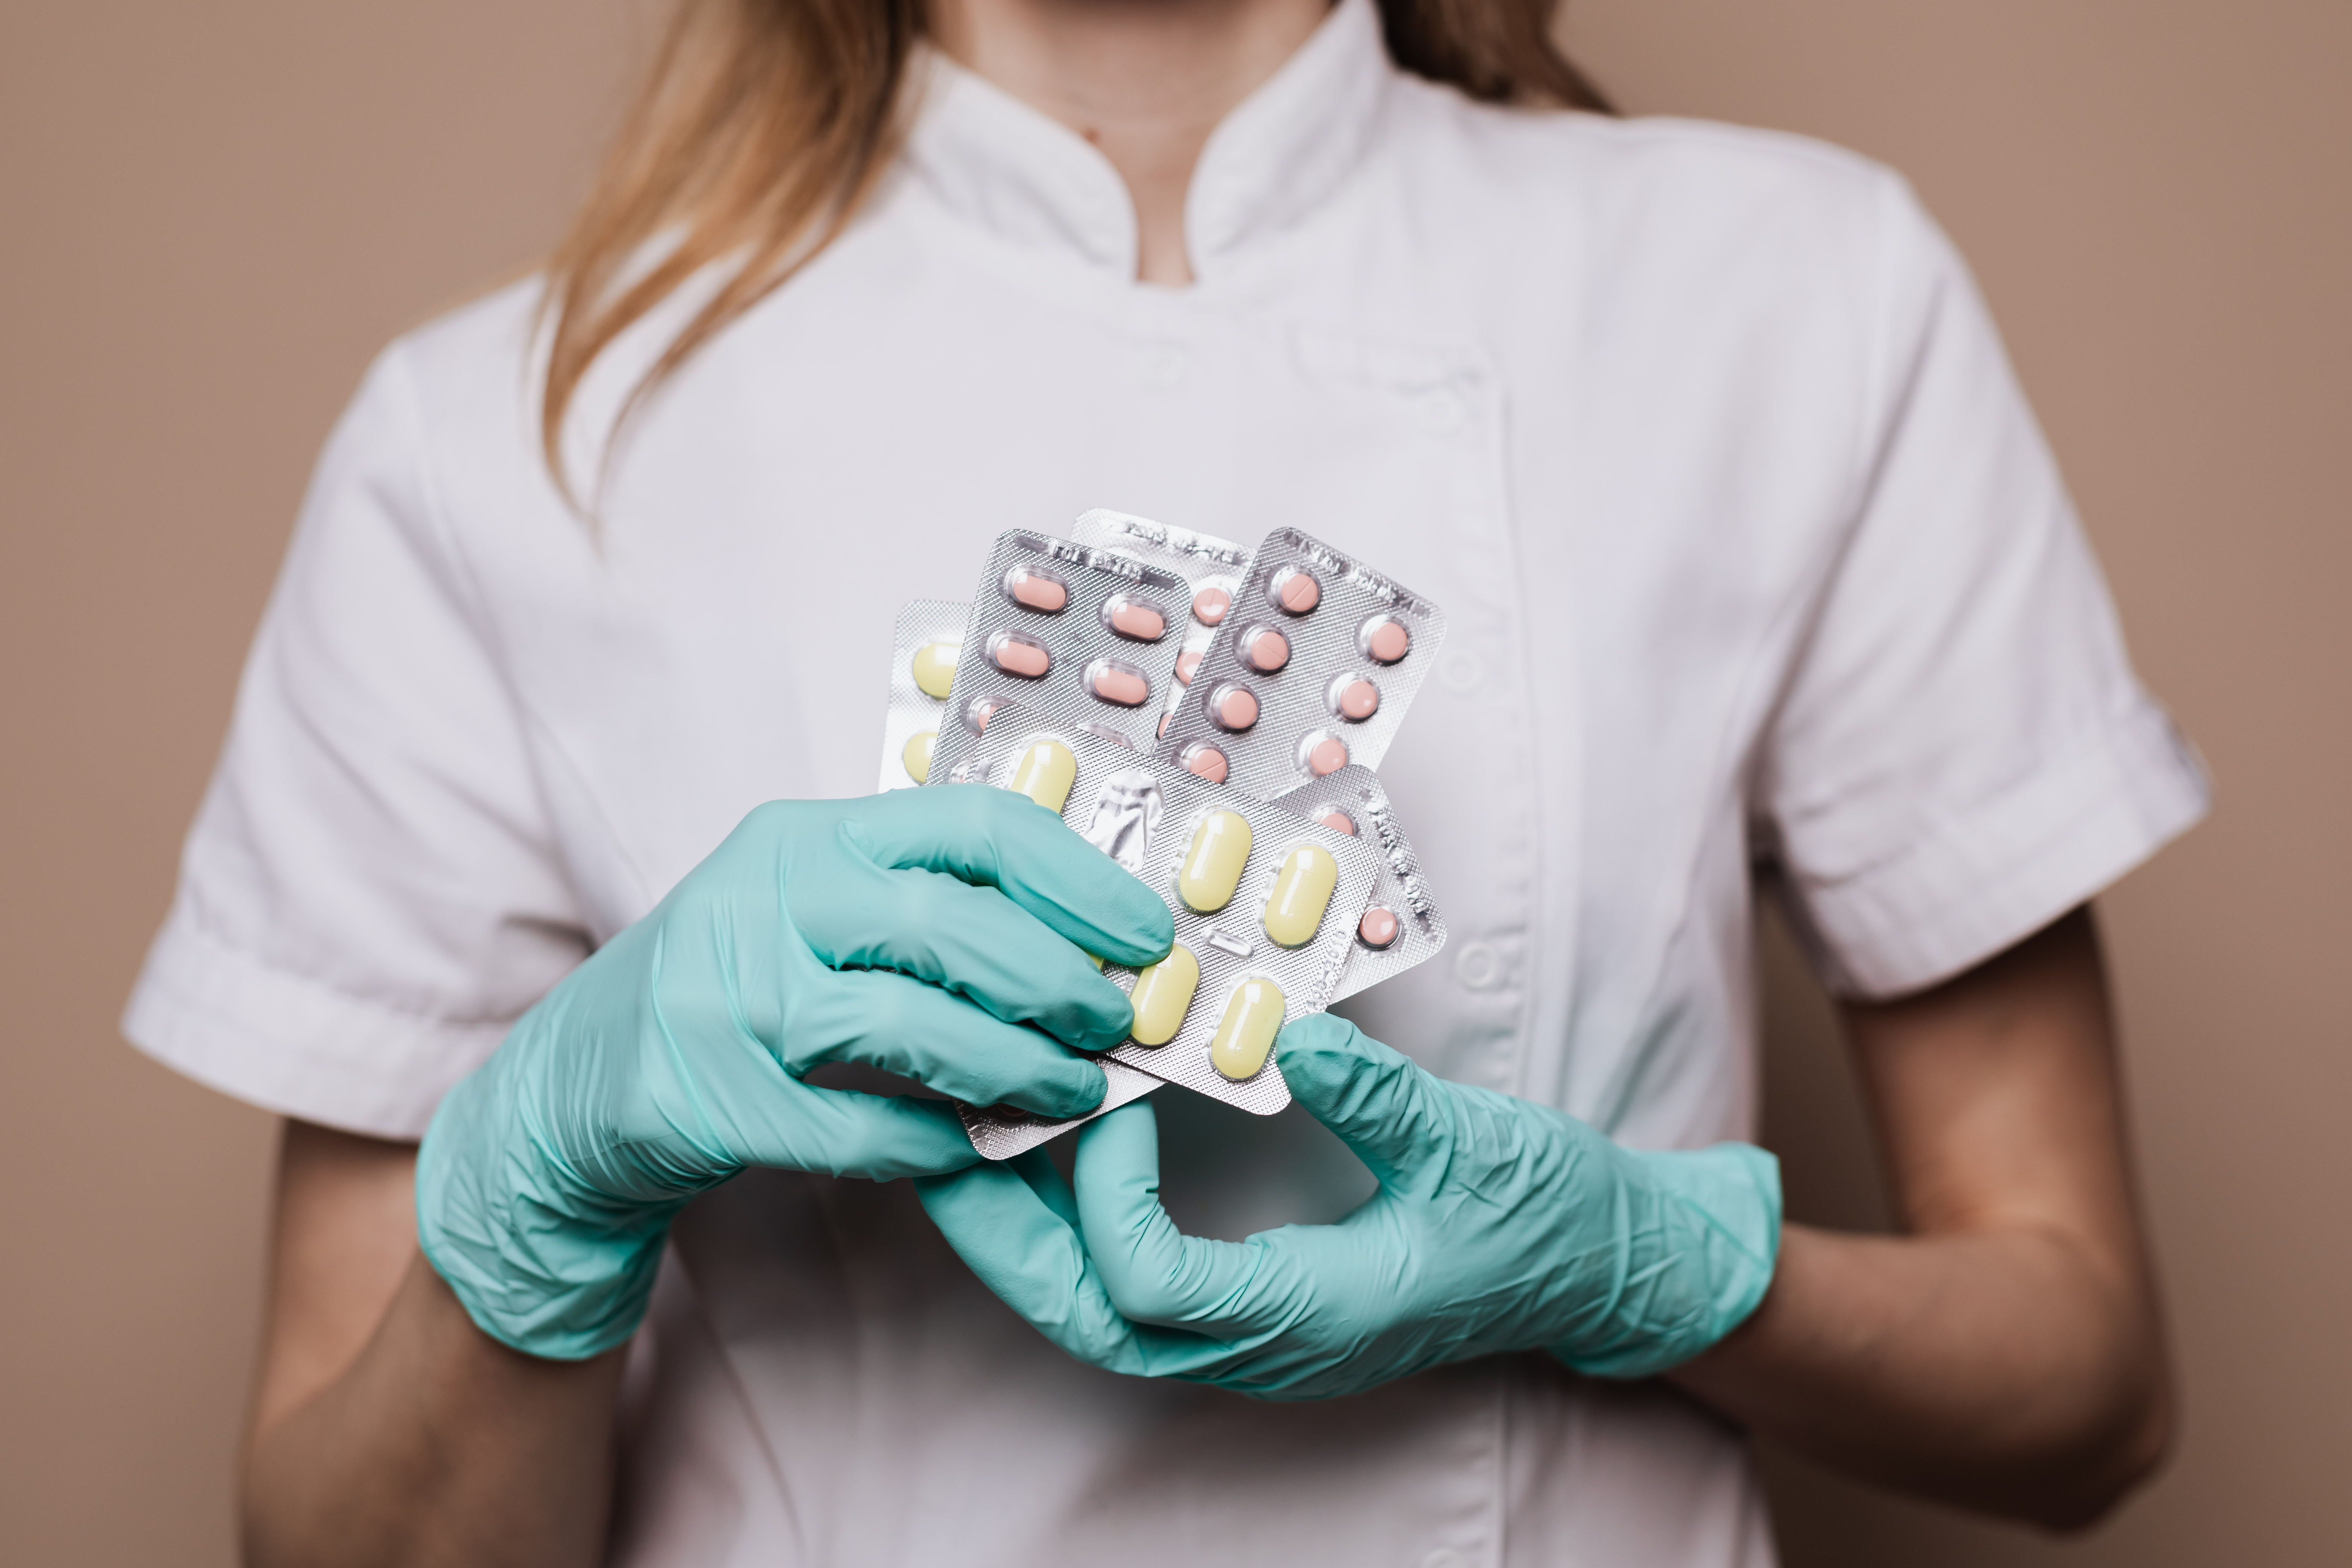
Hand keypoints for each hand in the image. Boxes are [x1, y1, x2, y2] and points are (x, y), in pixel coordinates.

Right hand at [417, 787, 1173, 1359]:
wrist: (572, 1090)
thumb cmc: (729, 994)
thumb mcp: (810, 912)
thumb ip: (918, 905)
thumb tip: (1081, 936)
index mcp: (807, 839)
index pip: (970, 826)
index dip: (1076, 878)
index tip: (1145, 931)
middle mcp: (765, 899)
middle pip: (950, 925)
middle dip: (1057, 981)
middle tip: (1117, 1025)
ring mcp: (728, 996)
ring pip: (909, 1025)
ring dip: (1013, 1067)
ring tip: (1073, 1095)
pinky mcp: (706, 1095)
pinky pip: (854, 1124)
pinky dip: (929, 1142)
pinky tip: (971, 1150)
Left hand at [918, 1013, 1779, 1397]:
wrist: (1594, 1271)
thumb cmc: (1543, 1214)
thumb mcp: (1477, 1143)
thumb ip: (1382, 1101)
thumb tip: (1287, 1037)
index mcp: (1313, 1313)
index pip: (1149, 1286)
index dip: (1103, 1193)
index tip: (1112, 1094)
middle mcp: (1265, 1345)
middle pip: (1087, 1319)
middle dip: (1003, 1235)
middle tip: (939, 1140)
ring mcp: (1255, 1338)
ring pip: (1096, 1314)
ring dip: (1024, 1233)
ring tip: (969, 1142)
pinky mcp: (1255, 1309)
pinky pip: (1132, 1288)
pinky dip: (1075, 1229)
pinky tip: (1057, 1156)